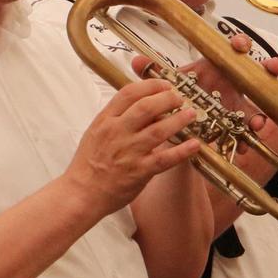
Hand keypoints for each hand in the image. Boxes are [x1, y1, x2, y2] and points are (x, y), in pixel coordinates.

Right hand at [64, 79, 204, 215]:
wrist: (81, 193)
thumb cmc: (89, 163)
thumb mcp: (97, 132)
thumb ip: (119, 118)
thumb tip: (147, 106)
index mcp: (105, 120)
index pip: (129, 93)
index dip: (151, 85)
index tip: (165, 84)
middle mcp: (117, 132)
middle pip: (146, 107)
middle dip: (168, 98)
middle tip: (180, 99)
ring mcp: (128, 152)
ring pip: (158, 130)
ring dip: (179, 120)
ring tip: (191, 114)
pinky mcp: (139, 171)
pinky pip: (165, 159)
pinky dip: (182, 151)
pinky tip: (195, 144)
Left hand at [129, 40, 277, 135]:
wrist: (180, 122)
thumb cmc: (179, 96)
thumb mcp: (166, 84)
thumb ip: (152, 74)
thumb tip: (136, 62)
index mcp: (219, 66)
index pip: (234, 49)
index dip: (240, 44)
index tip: (240, 45)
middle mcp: (234, 83)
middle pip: (258, 72)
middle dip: (269, 68)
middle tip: (272, 68)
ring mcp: (239, 103)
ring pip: (260, 103)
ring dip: (263, 110)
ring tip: (259, 121)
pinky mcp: (238, 124)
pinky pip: (249, 130)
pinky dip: (248, 137)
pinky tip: (245, 145)